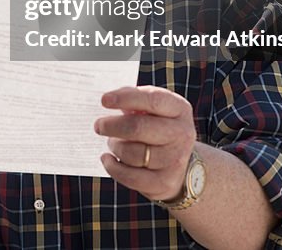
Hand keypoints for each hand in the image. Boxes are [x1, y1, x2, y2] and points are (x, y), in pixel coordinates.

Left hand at [93, 86, 196, 201]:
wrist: (181, 162)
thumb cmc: (157, 126)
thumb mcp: (152, 107)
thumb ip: (134, 98)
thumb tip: (110, 99)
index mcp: (179, 109)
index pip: (153, 100)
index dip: (126, 98)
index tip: (104, 100)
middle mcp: (182, 134)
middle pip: (139, 128)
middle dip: (112, 126)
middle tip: (99, 125)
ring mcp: (176, 160)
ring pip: (133, 153)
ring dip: (115, 146)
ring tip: (113, 142)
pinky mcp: (165, 182)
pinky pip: (131, 177)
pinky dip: (113, 167)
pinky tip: (107, 158)